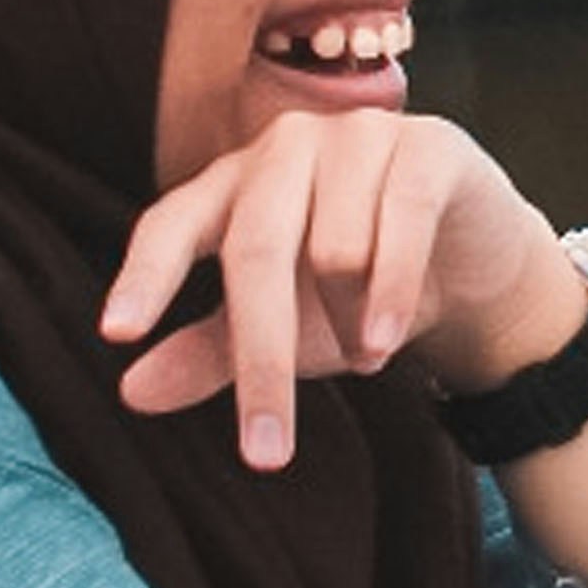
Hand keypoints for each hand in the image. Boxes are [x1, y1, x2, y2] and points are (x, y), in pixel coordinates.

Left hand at [98, 111, 583, 470]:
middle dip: (263, 359)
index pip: (171, 223)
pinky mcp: (429, 147)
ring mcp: (358, 135)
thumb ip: (209, 353)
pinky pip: (403, 222)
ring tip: (367, 354)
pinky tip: (388, 338)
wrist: (471, 266)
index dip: (144, 276)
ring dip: (349, 326)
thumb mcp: (282, 329)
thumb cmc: (355, 292)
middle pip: (257, 252)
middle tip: (266, 452)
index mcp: (232, 183)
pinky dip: (393, 294)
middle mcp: (285, 147)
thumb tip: (132, 393)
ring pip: (335, 248)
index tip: (116, 334)